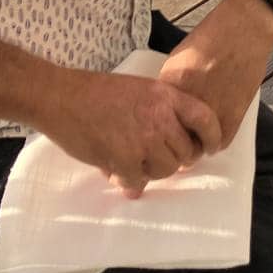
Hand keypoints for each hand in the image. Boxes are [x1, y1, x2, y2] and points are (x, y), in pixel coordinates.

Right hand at [39, 70, 220, 198]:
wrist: (61, 97)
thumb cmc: (96, 92)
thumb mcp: (138, 90)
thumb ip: (159, 113)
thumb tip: (170, 145)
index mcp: (165, 95)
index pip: (205, 119)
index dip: (212, 138)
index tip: (210, 149)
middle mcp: (160, 117)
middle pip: (186, 152)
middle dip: (175, 159)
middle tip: (157, 159)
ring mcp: (144, 139)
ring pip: (166, 170)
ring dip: (152, 172)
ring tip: (135, 164)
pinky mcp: (124, 159)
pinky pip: (139, 181)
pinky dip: (129, 182)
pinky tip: (117, 173)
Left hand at [156, 0, 272, 154]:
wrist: (245, 28)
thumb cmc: (211, 38)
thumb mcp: (178, 57)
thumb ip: (171, 84)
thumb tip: (164, 107)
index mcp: (172, 82)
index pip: (154, 120)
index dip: (155, 129)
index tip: (156, 135)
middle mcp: (190, 98)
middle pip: (174, 136)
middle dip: (172, 142)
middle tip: (173, 145)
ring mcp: (214, 108)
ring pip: (197, 145)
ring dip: (194, 147)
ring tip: (193, 144)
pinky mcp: (235, 113)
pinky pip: (221, 141)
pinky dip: (215, 143)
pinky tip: (212, 138)